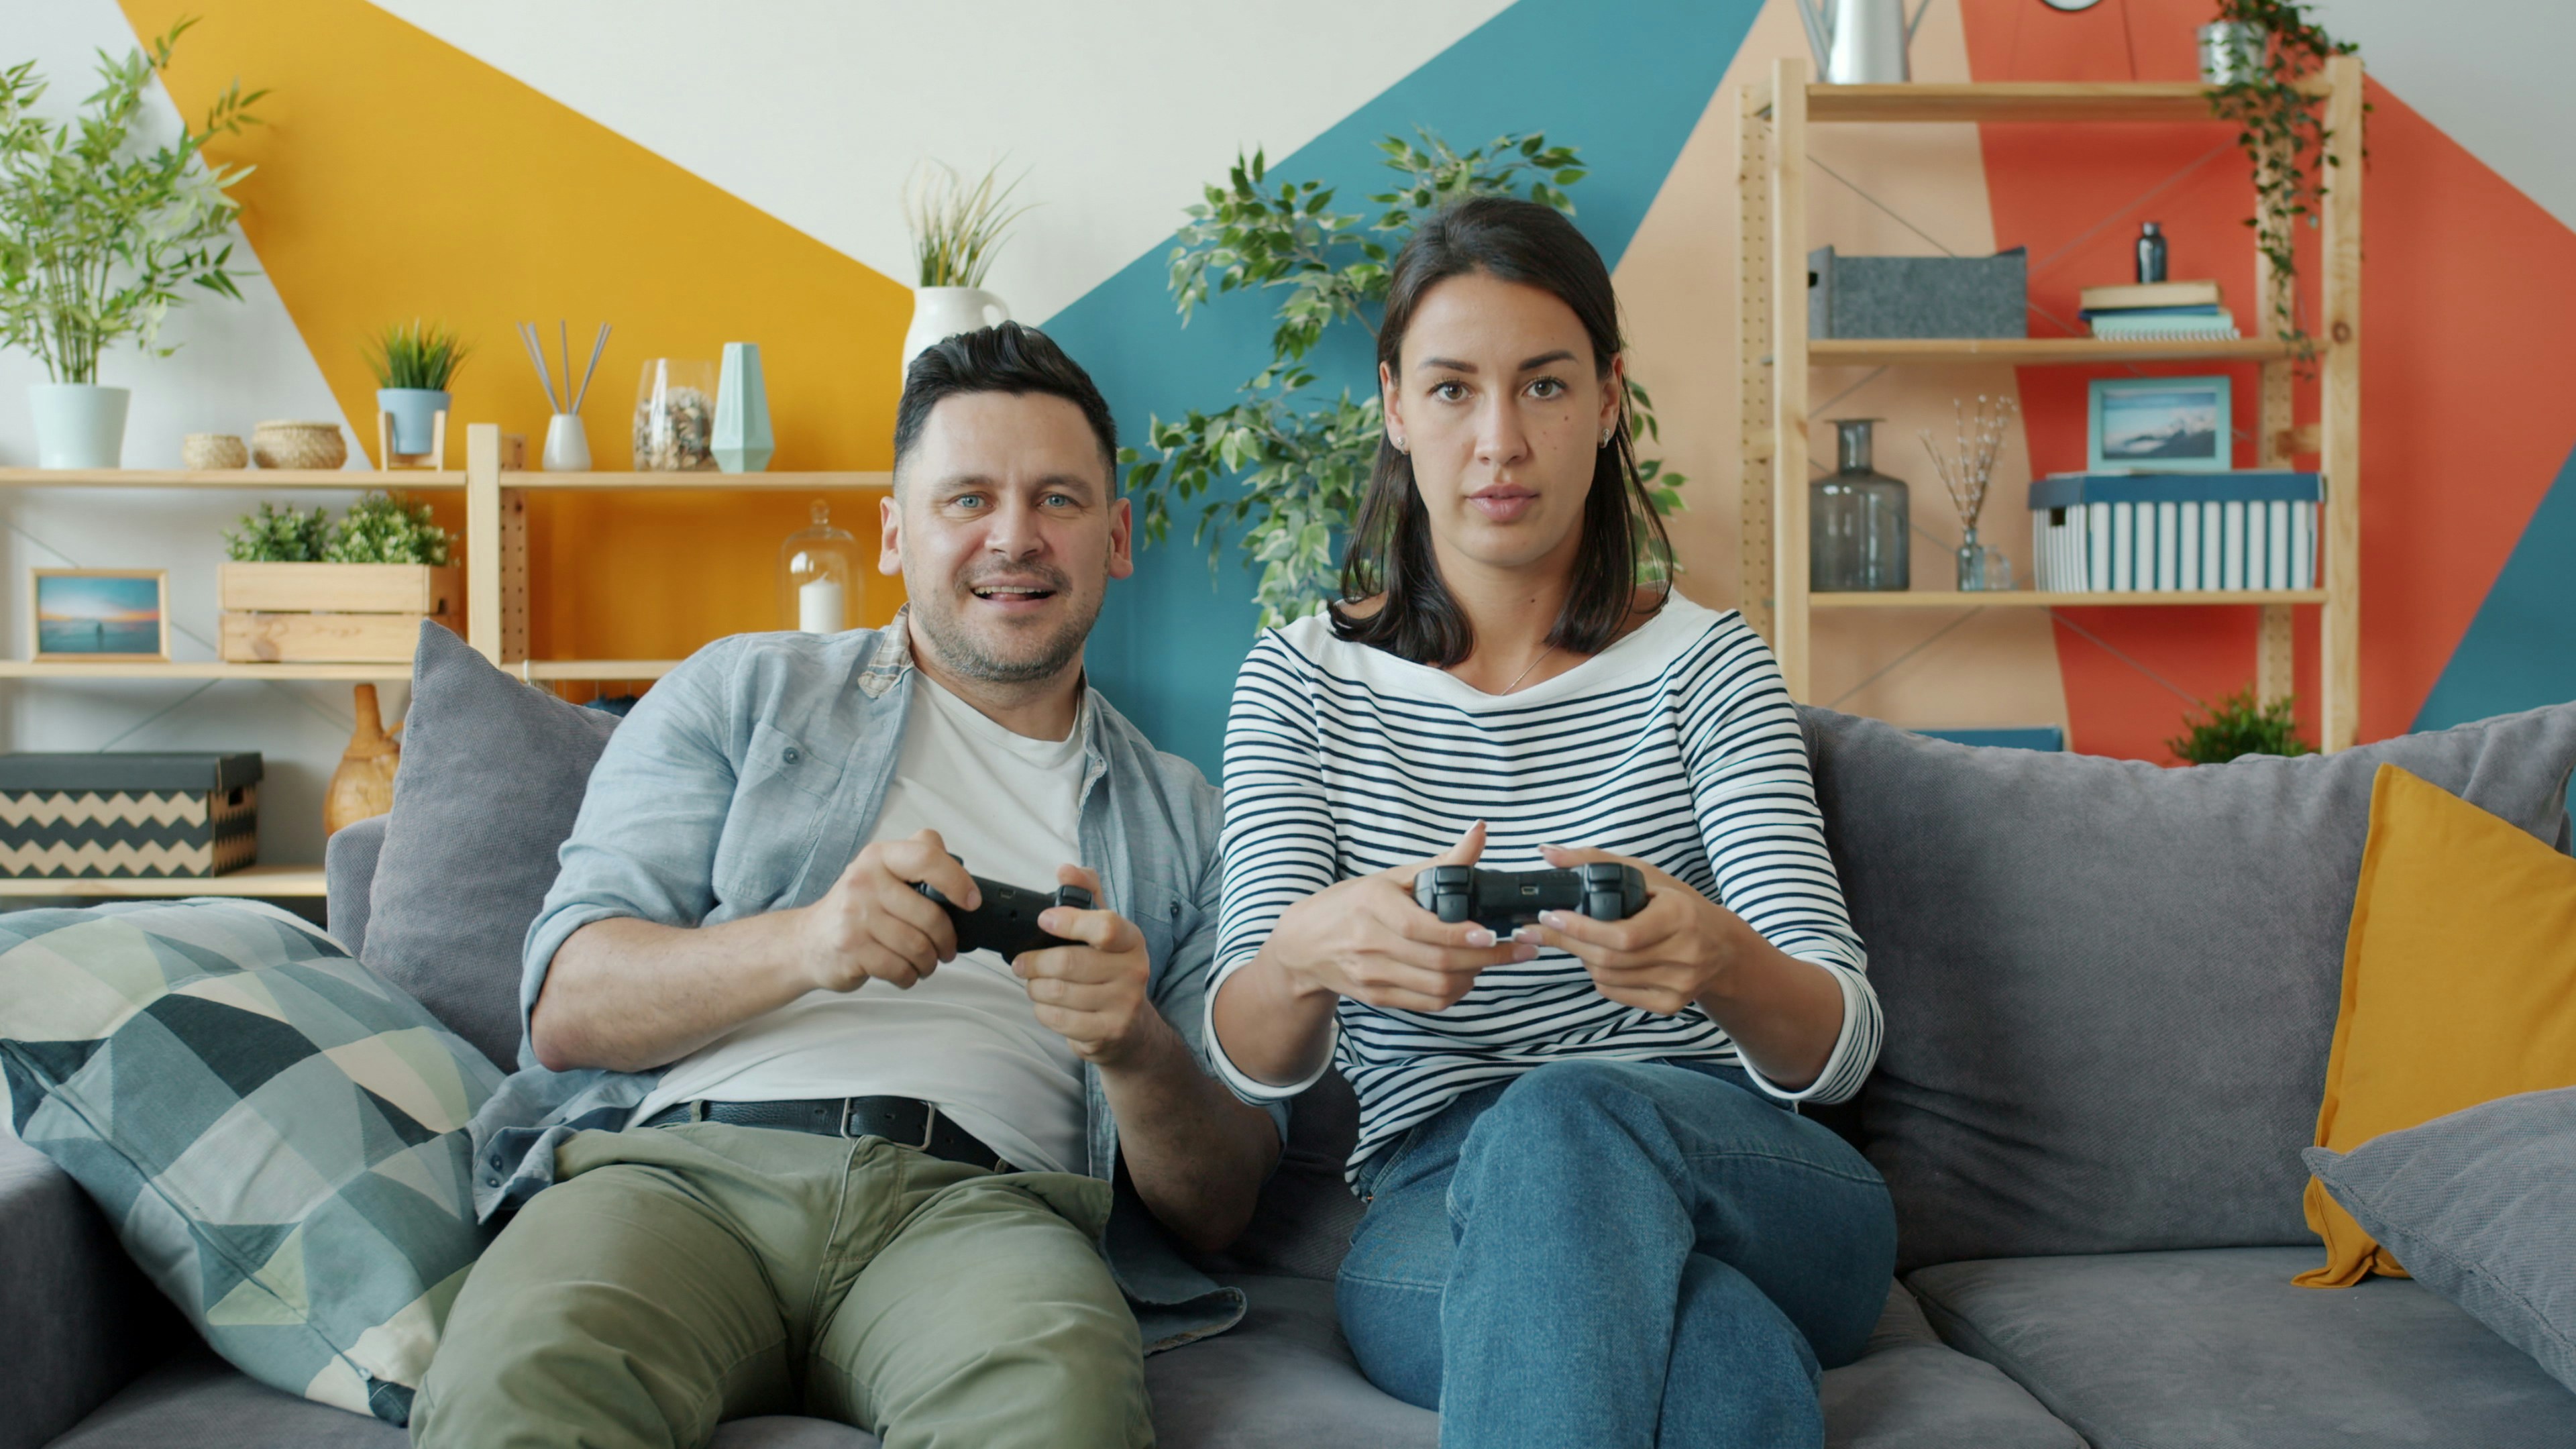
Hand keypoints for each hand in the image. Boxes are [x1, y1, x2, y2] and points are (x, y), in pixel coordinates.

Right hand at [794, 828, 974, 991]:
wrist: (807, 941)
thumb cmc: (855, 908)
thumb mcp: (880, 871)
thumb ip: (917, 859)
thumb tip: (959, 866)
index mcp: (879, 857)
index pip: (926, 857)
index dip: (957, 881)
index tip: (971, 902)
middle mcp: (865, 881)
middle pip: (930, 915)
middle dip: (947, 940)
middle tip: (946, 949)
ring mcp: (855, 916)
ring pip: (917, 947)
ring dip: (929, 962)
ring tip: (925, 963)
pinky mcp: (851, 949)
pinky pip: (899, 968)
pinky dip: (910, 976)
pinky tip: (905, 973)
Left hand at [1016, 865, 1157, 1066]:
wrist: (1134, 1028)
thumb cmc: (1111, 970)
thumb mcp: (1105, 929)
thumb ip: (1086, 894)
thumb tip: (1066, 870)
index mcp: (1132, 940)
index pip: (1105, 926)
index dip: (1069, 922)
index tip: (1044, 920)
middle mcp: (1134, 971)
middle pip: (1069, 964)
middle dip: (1035, 963)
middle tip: (1021, 963)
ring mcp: (1123, 1005)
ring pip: (1059, 993)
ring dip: (1035, 988)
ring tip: (1033, 983)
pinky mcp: (1107, 1032)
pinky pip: (1059, 1019)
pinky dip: (1042, 1011)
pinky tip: (1045, 1004)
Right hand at [1260, 822, 1535, 1012]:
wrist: (1304, 945)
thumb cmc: (1351, 904)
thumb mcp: (1391, 877)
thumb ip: (1441, 861)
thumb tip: (1480, 832)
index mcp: (1372, 906)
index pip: (1421, 928)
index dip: (1461, 935)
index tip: (1493, 933)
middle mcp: (1368, 943)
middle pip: (1437, 962)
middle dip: (1486, 958)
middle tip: (1518, 949)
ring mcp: (1372, 975)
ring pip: (1436, 987)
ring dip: (1475, 977)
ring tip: (1494, 959)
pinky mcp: (1377, 997)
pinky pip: (1427, 1003)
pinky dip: (1455, 993)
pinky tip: (1468, 976)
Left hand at [1512, 844, 1751, 1015]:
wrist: (1721, 946)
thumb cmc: (1678, 905)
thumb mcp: (1645, 875)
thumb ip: (1595, 861)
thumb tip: (1547, 853)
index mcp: (1680, 917)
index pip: (1622, 934)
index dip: (1580, 928)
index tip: (1548, 914)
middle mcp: (1683, 954)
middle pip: (1609, 959)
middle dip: (1567, 941)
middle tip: (1539, 928)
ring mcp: (1678, 984)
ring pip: (1607, 978)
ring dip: (1580, 957)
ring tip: (1574, 939)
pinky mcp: (1670, 1004)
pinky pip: (1616, 993)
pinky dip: (1598, 975)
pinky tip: (1599, 958)